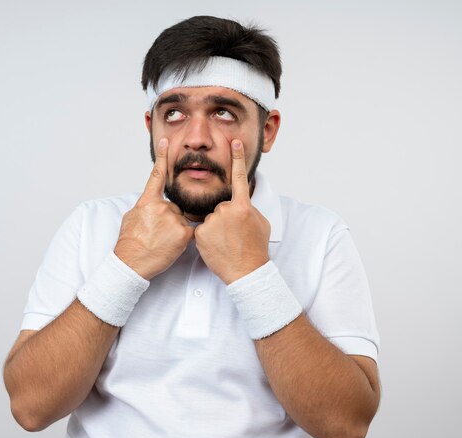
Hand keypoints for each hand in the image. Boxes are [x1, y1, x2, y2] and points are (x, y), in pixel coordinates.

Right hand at [114, 138, 193, 279]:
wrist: (132, 263)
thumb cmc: (129, 243)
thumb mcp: (131, 218)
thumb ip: (144, 207)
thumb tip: (150, 204)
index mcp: (147, 202)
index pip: (156, 175)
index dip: (161, 157)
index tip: (164, 141)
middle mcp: (161, 207)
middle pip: (174, 208)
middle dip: (169, 219)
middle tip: (158, 234)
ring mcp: (173, 219)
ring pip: (181, 220)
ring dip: (175, 230)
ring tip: (162, 242)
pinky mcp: (184, 232)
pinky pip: (189, 232)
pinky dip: (182, 240)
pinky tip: (170, 246)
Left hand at [195, 140, 270, 283]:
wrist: (246, 272)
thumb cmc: (255, 249)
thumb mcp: (260, 223)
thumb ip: (249, 208)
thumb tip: (243, 200)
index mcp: (243, 206)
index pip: (239, 178)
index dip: (238, 158)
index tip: (235, 142)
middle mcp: (227, 210)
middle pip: (220, 206)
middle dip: (224, 218)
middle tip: (233, 236)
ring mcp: (212, 221)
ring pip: (210, 218)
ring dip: (215, 228)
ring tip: (225, 243)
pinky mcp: (200, 233)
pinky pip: (201, 230)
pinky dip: (206, 238)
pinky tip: (216, 247)